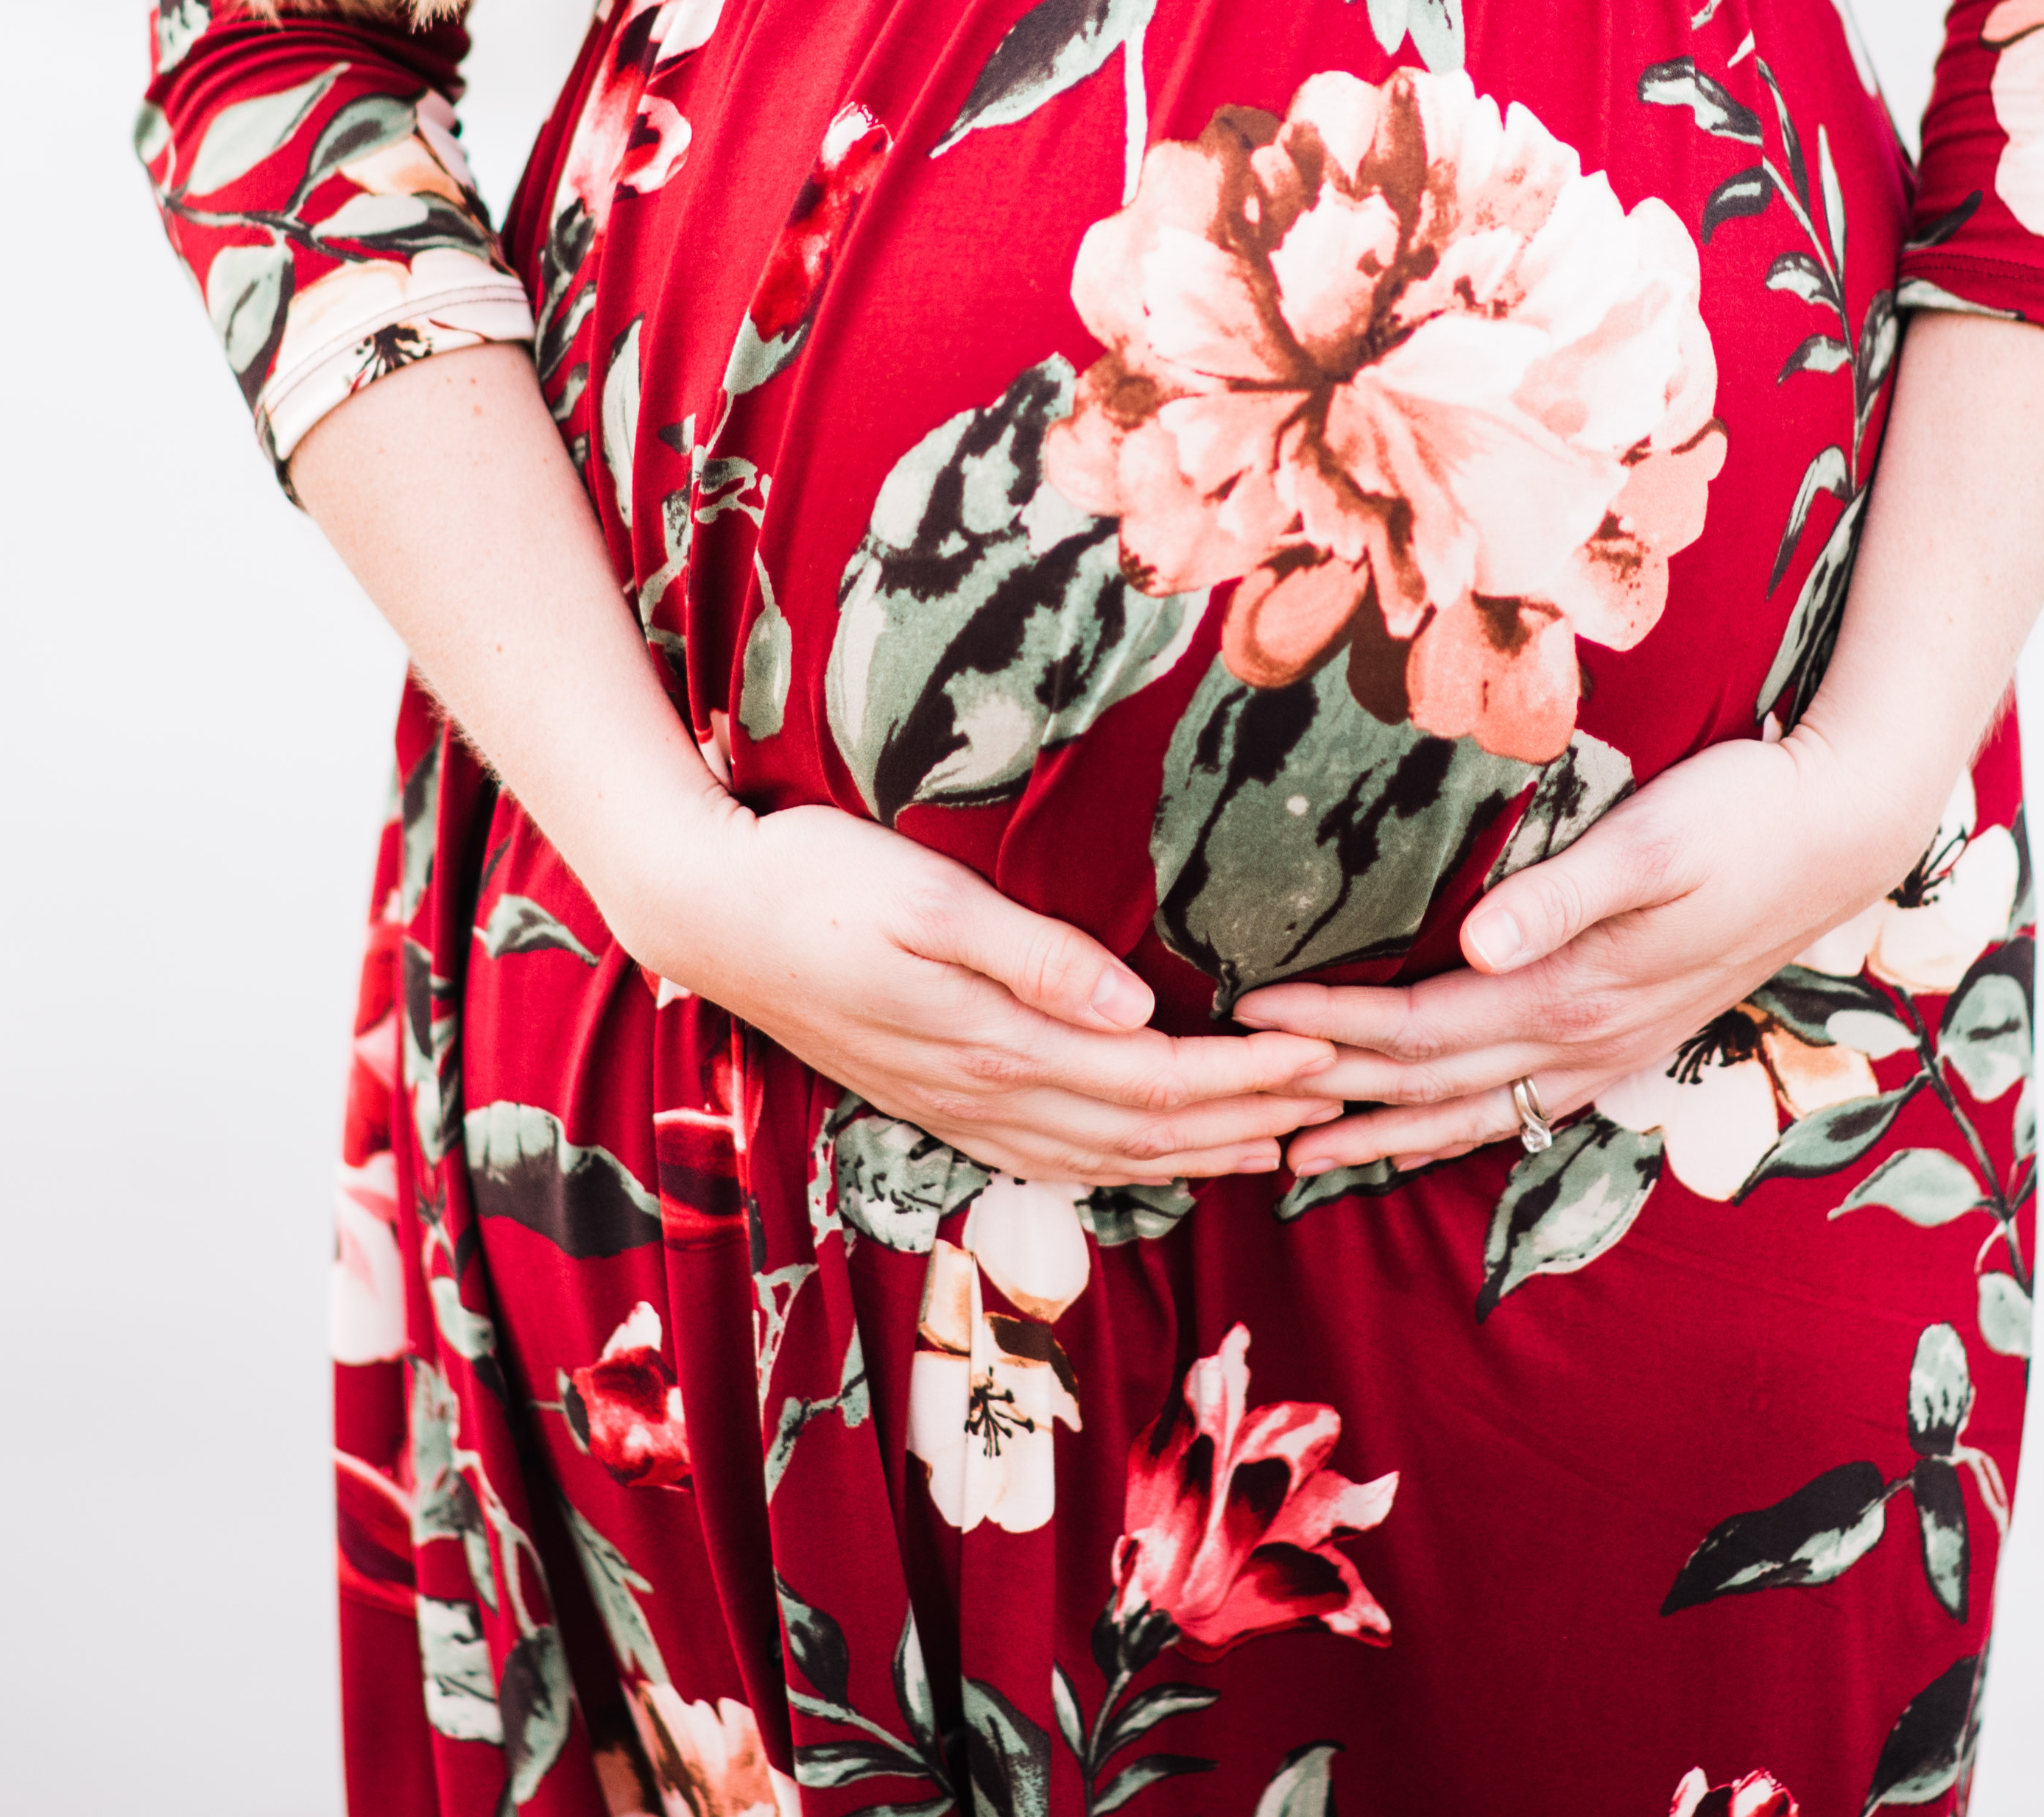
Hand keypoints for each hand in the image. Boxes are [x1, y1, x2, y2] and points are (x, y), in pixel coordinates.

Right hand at [605, 797, 1346, 1186]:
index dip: (1246, 1074)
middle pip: (1143, 1131)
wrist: (705, 912)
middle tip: (1337, 1099)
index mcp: (994, 1041)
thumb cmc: (814, 878)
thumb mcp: (924, 896)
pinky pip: (1048, 1158)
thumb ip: (1033, 957)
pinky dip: (1120, 1166)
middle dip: (1245, 1118)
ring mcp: (953, 1106)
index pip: (1153, 1077)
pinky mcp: (933, 1098)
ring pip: (1101, 1157)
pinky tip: (1150, 1158)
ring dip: (1193, 1154)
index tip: (1324, 1052)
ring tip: (1272, 1144)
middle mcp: (982, 1092)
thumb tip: (1136, 1010)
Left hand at [1229, 723, 1938, 1176]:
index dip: (1329, 1027)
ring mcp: (1612, 1049)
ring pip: (1473, 1112)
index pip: (1418, 1027)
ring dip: (1385, 1134)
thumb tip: (1478, 945)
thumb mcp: (1655, 843)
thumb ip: (1563, 895)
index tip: (1247, 1016)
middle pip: (1429, 1084)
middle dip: (1331, 1096)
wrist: (1843, 832)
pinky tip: (1434, 1129)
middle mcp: (1585, 1039)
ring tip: (1307, 1154)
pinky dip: (1458, 1124)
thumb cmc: (1743, 817)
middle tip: (1239, 1107)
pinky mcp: (1633, 1037)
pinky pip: (1523, 1105)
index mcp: (1573, 992)